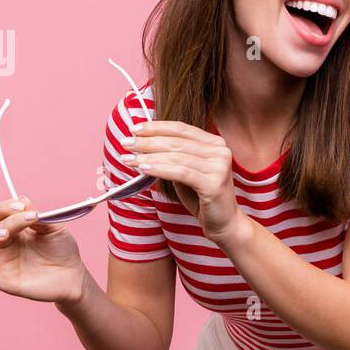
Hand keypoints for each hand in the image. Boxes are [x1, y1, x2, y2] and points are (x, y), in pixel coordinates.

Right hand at [0, 196, 86, 302]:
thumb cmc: (63, 251)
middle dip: (5, 218)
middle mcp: (6, 244)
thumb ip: (39, 217)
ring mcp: (3, 262)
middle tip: (27, 218)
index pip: (0, 214)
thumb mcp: (55, 229)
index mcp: (16, 229)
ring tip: (5, 235)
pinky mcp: (5, 280)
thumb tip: (22, 199)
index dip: (8, 207)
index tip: (24, 206)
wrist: (74, 277)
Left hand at [119, 120, 246, 243]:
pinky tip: (143, 169)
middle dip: (147, 142)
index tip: (134, 129)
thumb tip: (142, 144)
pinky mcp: (214, 183)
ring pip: (176, 156)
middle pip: (176, 142)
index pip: (181, 129)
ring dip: (148, 156)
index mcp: (215, 143)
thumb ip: (172, 157)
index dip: (156, 127)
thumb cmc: (202, 197)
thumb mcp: (185, 172)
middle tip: (125, 143)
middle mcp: (221, 151)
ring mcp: (219, 166)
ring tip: (128, 159)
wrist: (224, 223)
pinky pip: (180, 173)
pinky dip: (159, 169)